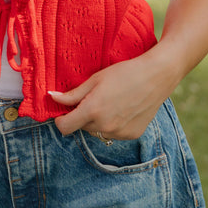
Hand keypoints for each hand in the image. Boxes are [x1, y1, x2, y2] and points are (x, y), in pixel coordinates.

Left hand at [50, 54, 170, 140]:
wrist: (156, 77)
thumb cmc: (124, 73)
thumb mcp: (95, 80)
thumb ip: (72, 94)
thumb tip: (52, 98)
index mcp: (93, 111)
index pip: (65, 128)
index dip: (60, 120)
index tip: (64, 112)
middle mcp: (105, 126)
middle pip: (82, 127)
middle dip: (82, 115)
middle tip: (93, 97)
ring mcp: (119, 133)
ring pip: (98, 131)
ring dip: (97, 121)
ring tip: (111, 101)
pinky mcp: (132, 135)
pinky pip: (114, 132)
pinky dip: (113, 124)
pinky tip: (123, 108)